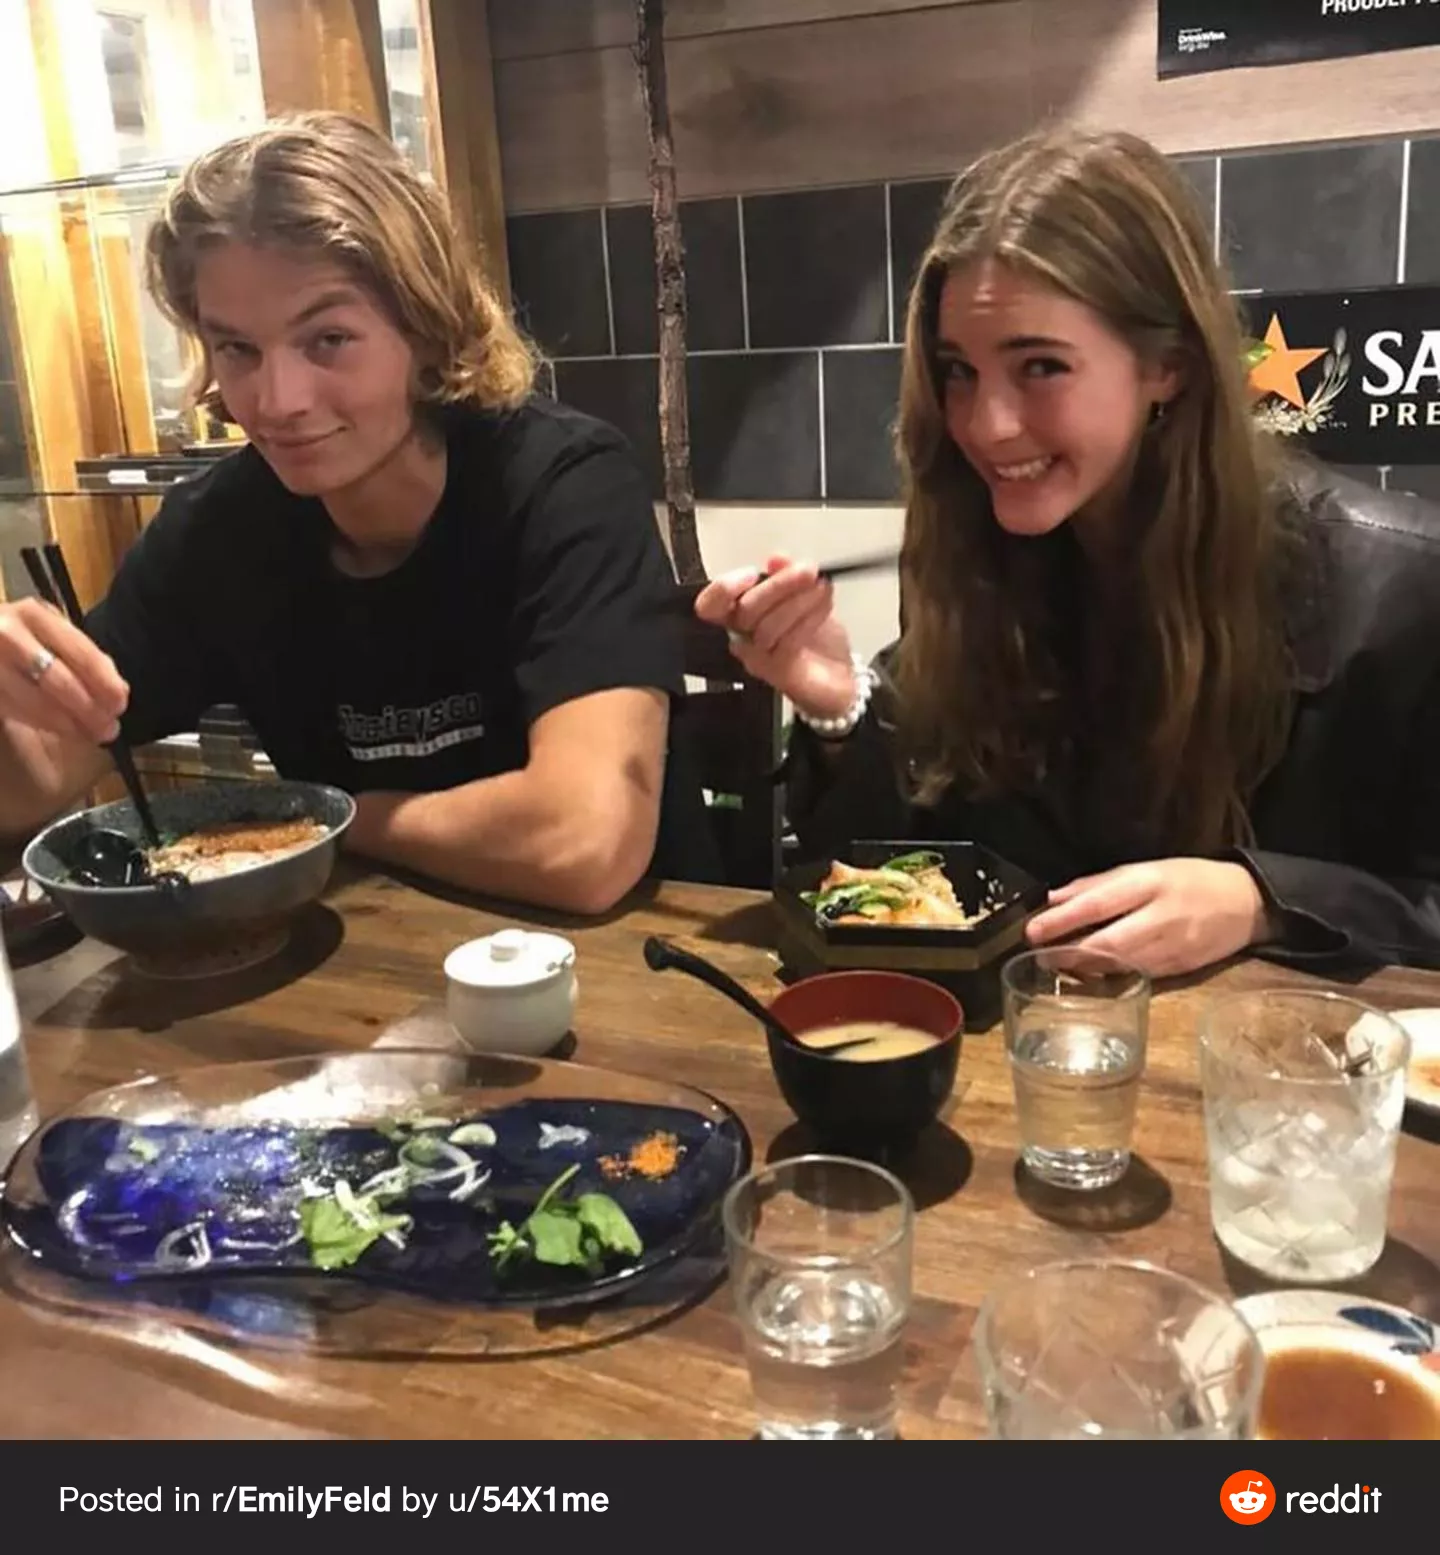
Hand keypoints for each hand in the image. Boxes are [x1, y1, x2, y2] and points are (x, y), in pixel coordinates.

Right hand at [0, 598, 128, 744]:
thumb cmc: (19, 634)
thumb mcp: (50, 632)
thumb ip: (84, 656)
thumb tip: (118, 690)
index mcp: (35, 615)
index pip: (79, 651)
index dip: (103, 682)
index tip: (120, 704)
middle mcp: (8, 634)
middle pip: (58, 680)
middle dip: (88, 709)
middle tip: (109, 729)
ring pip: (35, 700)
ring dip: (68, 722)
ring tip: (90, 734)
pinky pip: (14, 710)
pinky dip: (42, 722)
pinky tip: (61, 728)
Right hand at [693, 554, 856, 718]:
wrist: (842, 677)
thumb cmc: (819, 640)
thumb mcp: (806, 596)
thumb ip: (788, 576)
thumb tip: (776, 560)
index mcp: (741, 616)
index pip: (711, 605)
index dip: (723, 589)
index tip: (752, 573)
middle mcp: (743, 638)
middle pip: (744, 610)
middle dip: (779, 586)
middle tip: (807, 571)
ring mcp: (759, 658)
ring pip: (767, 626)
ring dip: (800, 600)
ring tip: (823, 589)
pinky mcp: (778, 673)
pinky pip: (787, 642)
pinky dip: (809, 618)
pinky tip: (824, 606)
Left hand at [1024, 858, 1270, 977]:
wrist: (1248, 903)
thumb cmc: (1189, 880)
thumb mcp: (1145, 869)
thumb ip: (1098, 884)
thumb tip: (1053, 898)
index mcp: (1149, 883)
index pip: (1098, 903)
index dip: (1062, 919)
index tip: (1032, 929)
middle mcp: (1160, 917)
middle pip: (1106, 942)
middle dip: (1067, 953)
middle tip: (1038, 956)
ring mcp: (1171, 948)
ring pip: (1118, 965)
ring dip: (1083, 968)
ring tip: (1056, 965)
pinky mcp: (1179, 970)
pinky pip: (1135, 976)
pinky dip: (1108, 977)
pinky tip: (1089, 974)